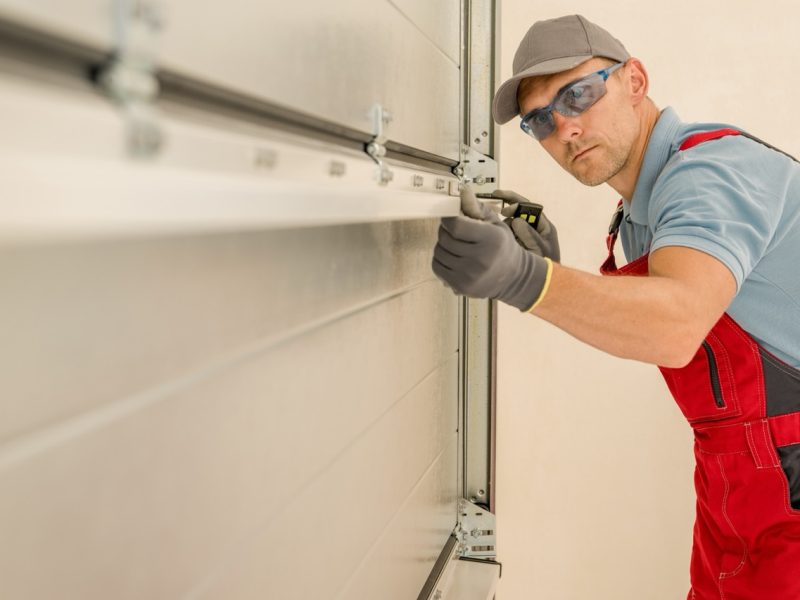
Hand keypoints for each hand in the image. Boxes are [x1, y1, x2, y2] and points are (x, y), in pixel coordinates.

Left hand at [431, 186, 550, 310]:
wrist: (512, 276)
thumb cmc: (501, 246)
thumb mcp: (494, 223)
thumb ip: (476, 207)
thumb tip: (462, 191)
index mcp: (491, 239)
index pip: (456, 225)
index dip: (448, 219)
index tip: (451, 218)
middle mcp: (480, 259)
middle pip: (445, 239)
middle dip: (445, 231)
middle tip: (454, 231)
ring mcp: (470, 275)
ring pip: (438, 252)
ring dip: (442, 245)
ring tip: (455, 245)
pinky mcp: (461, 286)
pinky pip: (437, 267)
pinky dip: (440, 259)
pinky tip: (452, 257)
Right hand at [487, 189, 560, 261]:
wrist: (544, 286)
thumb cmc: (548, 268)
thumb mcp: (540, 249)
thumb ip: (529, 234)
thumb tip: (516, 221)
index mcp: (543, 226)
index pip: (529, 207)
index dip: (516, 203)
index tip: (504, 208)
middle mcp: (533, 228)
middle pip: (519, 211)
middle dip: (507, 207)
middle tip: (493, 200)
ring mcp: (523, 236)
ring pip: (510, 223)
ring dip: (503, 225)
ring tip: (499, 233)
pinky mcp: (515, 244)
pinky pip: (506, 234)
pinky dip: (501, 234)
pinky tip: (496, 239)